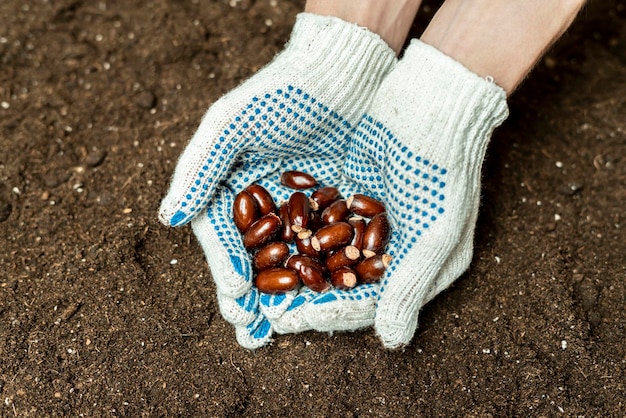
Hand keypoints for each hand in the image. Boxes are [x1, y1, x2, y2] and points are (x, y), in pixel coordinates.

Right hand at [158, 13, 394, 347]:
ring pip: (291, 264)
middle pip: (255, 261)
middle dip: (253, 300)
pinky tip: (330, 301)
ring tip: (284, 332)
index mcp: (232, 191)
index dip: (227, 269)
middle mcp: (264, 208)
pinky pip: (330, 251)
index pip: (223, 240)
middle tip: (254, 335)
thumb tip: (167, 217)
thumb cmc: (281, 94)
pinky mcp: (337, 212)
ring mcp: (302, 213)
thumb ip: (199, 168)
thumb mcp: (231, 124)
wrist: (341, 74)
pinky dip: (328, 277)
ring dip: (287, 301)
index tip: (236, 296)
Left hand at [274, 40, 508, 348]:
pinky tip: (260, 242)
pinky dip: (288, 236)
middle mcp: (387, 249)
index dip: (329, 314)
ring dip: (288, 273)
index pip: (367, 303)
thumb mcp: (434, 232)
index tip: (291, 321)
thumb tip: (392, 342)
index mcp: (415, 266)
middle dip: (300, 300)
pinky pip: (312, 224)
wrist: (430, 101)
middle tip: (261, 311)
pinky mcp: (344, 196)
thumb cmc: (442, 168)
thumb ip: (410, 286)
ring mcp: (364, 223)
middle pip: (338, 286)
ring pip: (321, 258)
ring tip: (250, 285)